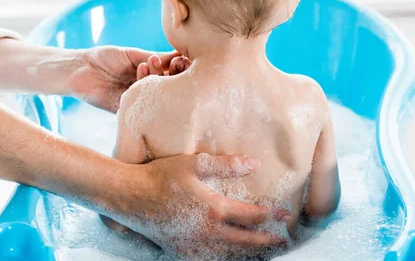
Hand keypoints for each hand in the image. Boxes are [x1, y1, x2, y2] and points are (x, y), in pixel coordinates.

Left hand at [71, 46, 189, 111]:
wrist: (79, 68)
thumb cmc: (105, 58)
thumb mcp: (132, 55)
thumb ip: (156, 57)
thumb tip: (179, 53)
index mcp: (149, 76)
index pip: (170, 74)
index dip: (178, 68)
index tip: (182, 59)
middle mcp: (145, 90)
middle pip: (166, 87)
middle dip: (172, 76)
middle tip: (175, 64)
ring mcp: (136, 101)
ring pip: (154, 96)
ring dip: (155, 80)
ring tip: (149, 64)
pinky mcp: (124, 111)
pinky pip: (139, 109)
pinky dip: (143, 98)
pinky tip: (144, 87)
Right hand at [111, 154, 288, 257]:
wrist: (130, 197)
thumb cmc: (161, 176)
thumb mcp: (194, 164)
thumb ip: (226, 165)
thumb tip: (253, 163)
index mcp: (214, 209)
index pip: (251, 216)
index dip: (270, 215)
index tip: (284, 215)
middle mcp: (208, 232)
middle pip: (246, 240)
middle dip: (267, 241)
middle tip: (282, 240)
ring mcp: (194, 245)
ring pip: (230, 254)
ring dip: (249, 253)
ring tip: (262, 251)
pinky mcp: (181, 251)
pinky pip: (210, 260)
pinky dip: (225, 259)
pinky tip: (229, 256)